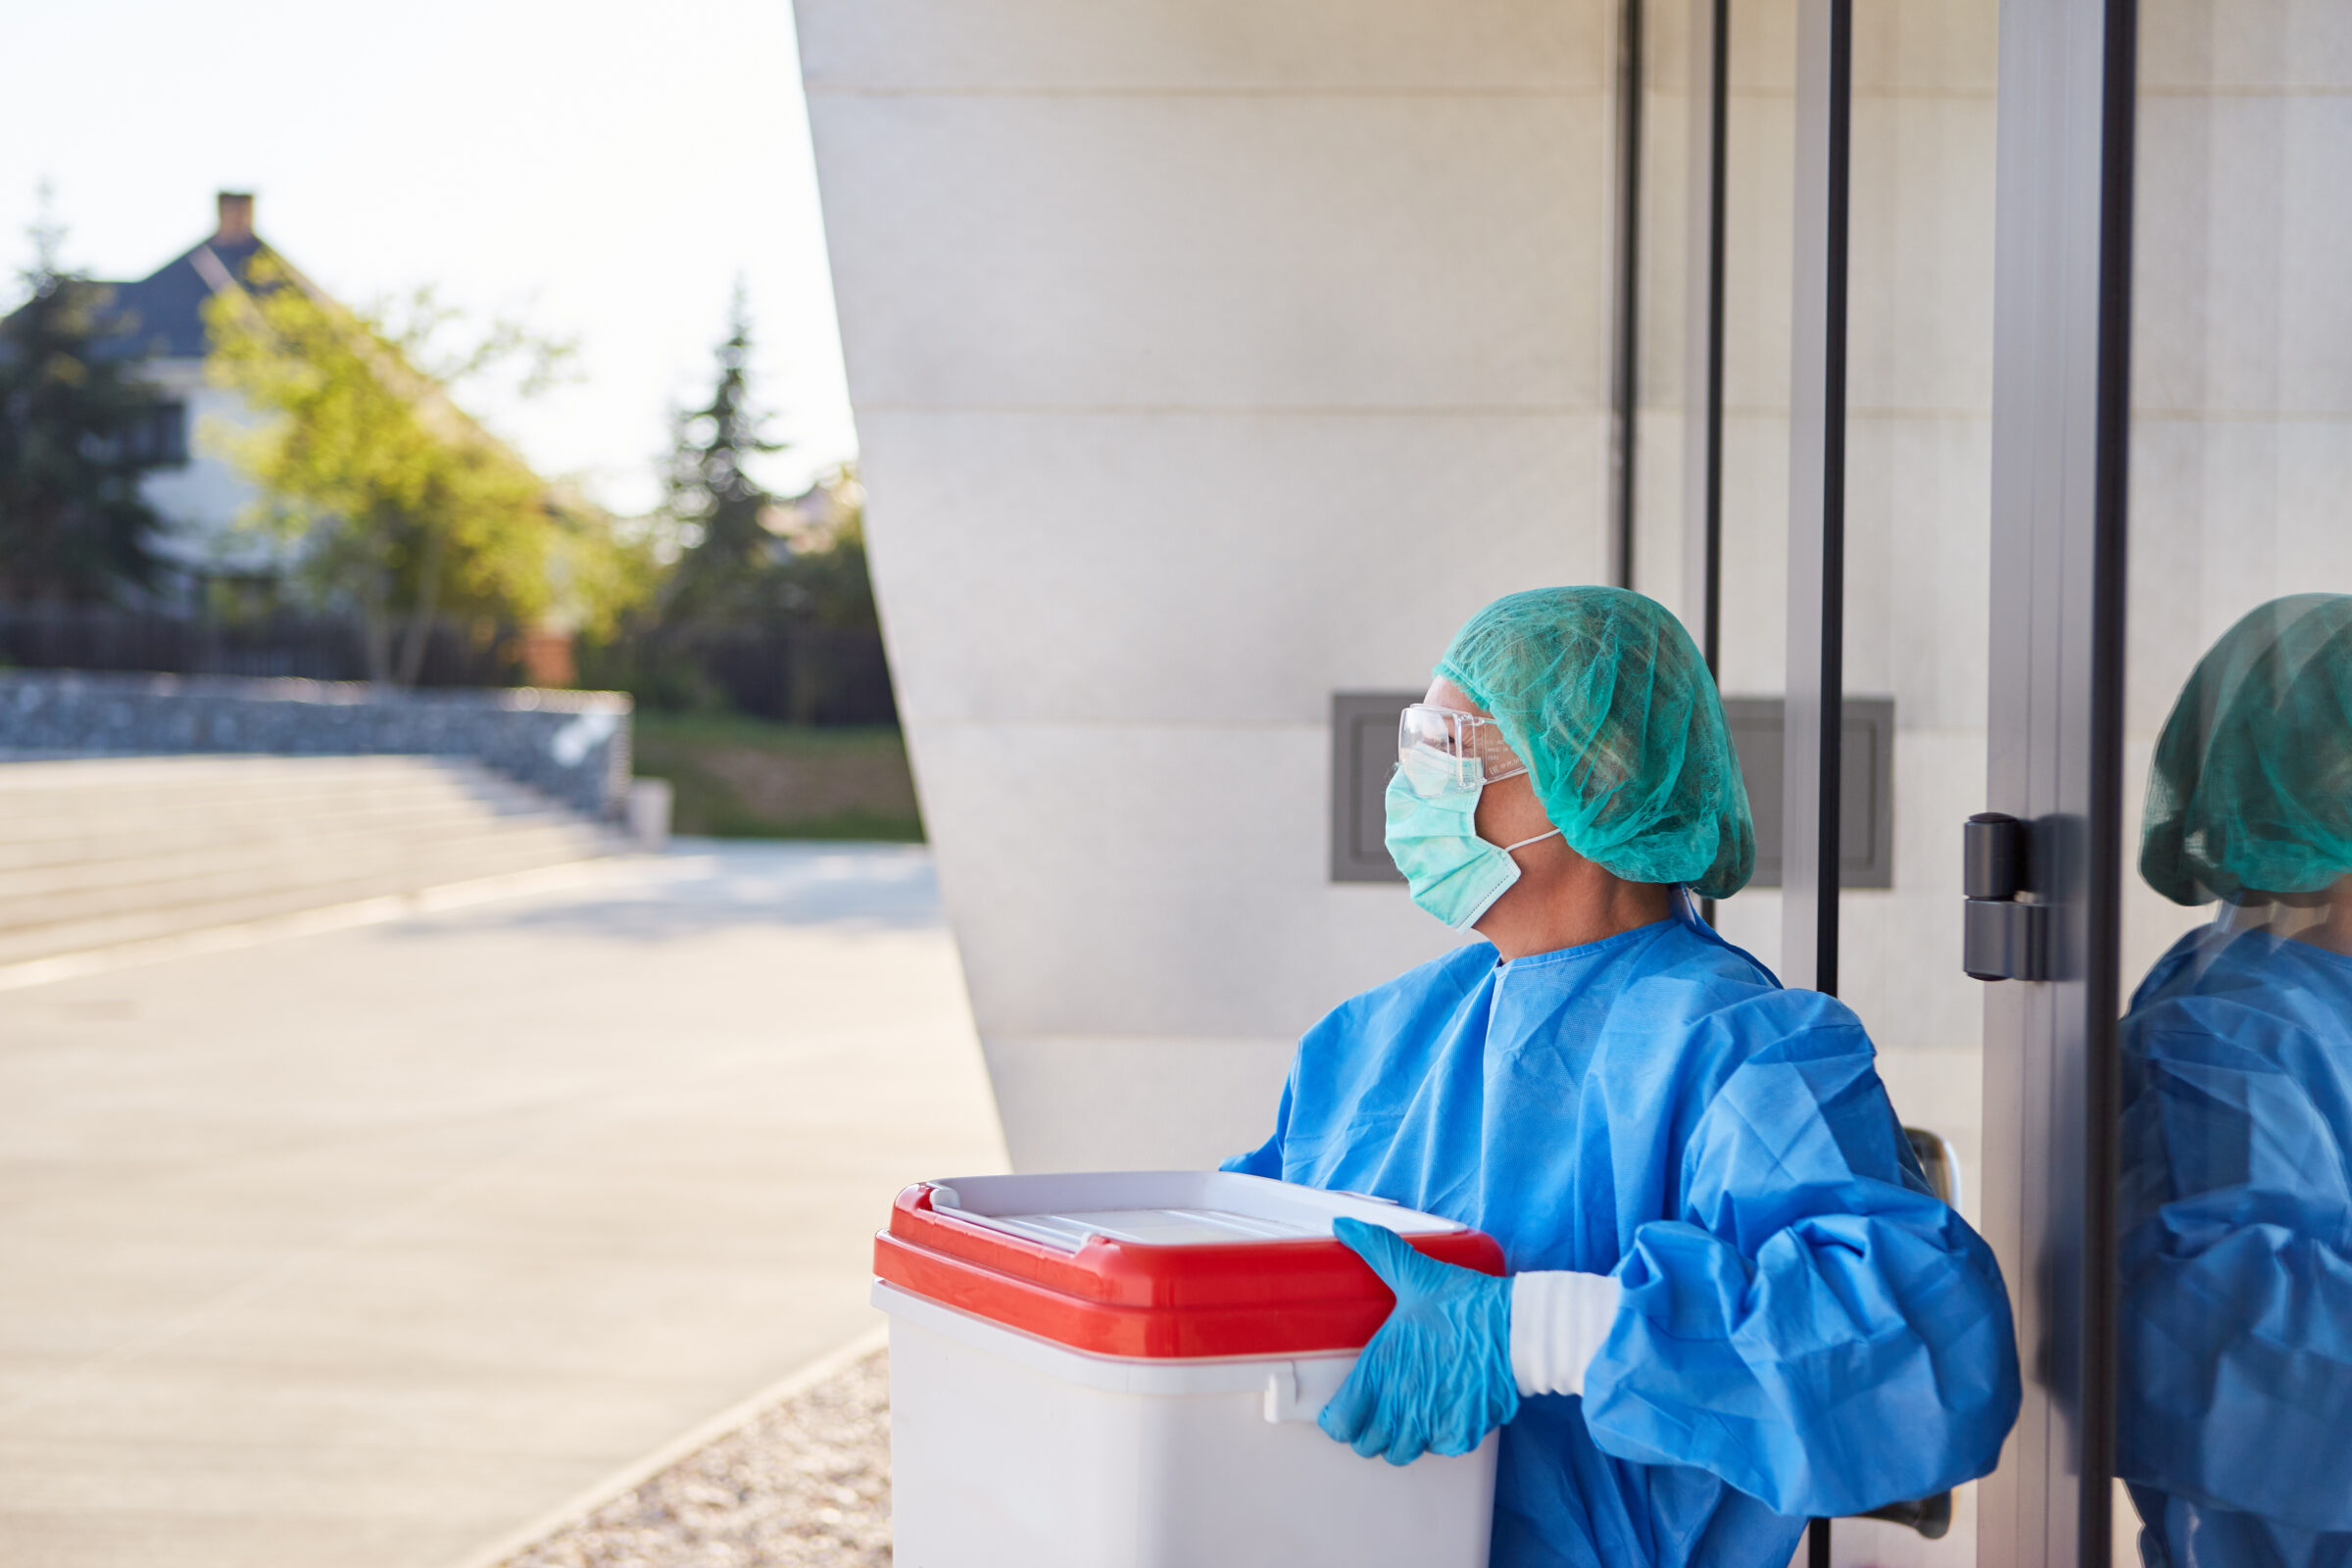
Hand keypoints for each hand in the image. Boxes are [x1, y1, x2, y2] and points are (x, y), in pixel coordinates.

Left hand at [1318, 1216, 1518, 1464]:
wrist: (1517, 1328)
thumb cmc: (1463, 1303)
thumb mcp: (1415, 1273)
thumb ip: (1377, 1251)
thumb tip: (1343, 1225)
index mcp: (1380, 1373)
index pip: (1339, 1425)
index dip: (1338, 1419)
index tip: (1343, 1408)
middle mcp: (1401, 1407)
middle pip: (1368, 1446)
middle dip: (1369, 1429)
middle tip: (1378, 1407)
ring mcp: (1432, 1425)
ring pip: (1403, 1452)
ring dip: (1403, 1436)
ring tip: (1410, 1410)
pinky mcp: (1463, 1433)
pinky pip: (1441, 1448)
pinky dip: (1440, 1436)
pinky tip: (1444, 1410)